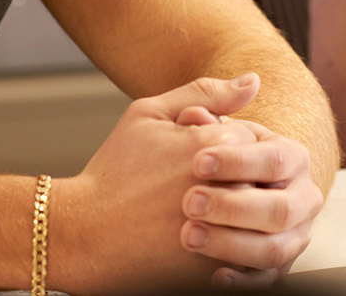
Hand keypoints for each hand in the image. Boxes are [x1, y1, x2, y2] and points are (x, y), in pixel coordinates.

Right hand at [55, 75, 291, 293]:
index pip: (253, 138)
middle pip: (260, 176)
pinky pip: (247, 253)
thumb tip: (254, 79)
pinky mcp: (212, 266)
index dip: (225, 147)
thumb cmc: (114, 170)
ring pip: (258, 215)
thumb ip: (205, 93)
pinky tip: (205, 235)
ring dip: (240, 212)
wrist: (86, 232)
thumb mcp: (149, 114)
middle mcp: (220, 187)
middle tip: (196, 186)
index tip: (196, 158)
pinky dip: (234, 244)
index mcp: (208, 145)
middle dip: (235, 178)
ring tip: (203, 210)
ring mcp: (219, 231)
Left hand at [176, 79, 323, 287]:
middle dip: (233, 206)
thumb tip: (249, 81)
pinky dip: (243, 281)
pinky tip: (213, 275)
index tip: (197, 162)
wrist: (189, 199)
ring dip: (232, 244)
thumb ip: (210, 103)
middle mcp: (299, 197)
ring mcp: (291, 235)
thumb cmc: (195, 159)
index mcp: (288, 157)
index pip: (273, 159)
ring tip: (189, 235)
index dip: (237, 161)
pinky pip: (267, 280)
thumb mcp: (196, 126)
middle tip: (190, 202)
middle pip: (278, 208)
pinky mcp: (275, 266)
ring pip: (274, 248)